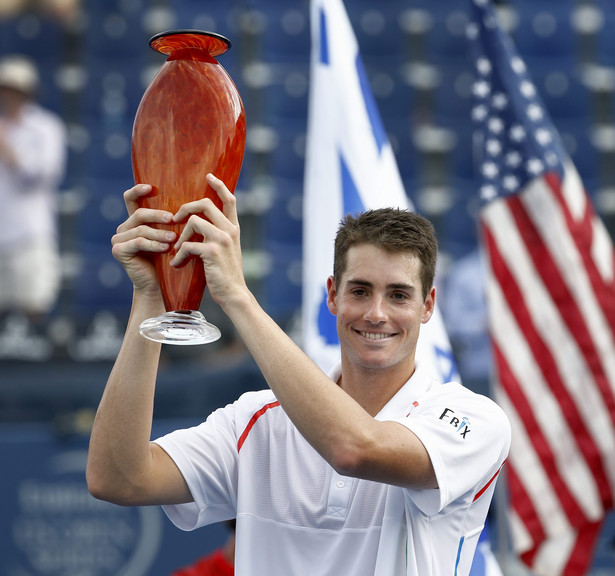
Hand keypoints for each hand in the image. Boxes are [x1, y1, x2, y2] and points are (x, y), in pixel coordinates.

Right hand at [111, 184, 176, 295]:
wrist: (159, 285)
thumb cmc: (168, 260)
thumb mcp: (170, 237)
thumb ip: (170, 221)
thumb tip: (187, 200)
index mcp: (134, 221)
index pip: (131, 199)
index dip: (138, 190)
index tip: (152, 187)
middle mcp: (123, 228)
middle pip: (139, 213)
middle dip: (158, 215)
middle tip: (174, 219)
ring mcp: (118, 239)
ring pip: (141, 229)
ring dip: (159, 233)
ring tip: (174, 238)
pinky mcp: (119, 251)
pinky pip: (138, 242)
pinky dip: (154, 245)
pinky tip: (166, 248)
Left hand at [170, 174, 247, 308]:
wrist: (233, 294)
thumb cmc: (226, 274)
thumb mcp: (226, 250)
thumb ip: (217, 235)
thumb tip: (199, 224)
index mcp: (234, 228)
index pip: (230, 200)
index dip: (219, 186)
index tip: (209, 176)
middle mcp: (230, 230)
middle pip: (205, 204)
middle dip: (186, 208)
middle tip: (175, 219)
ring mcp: (221, 240)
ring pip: (193, 221)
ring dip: (180, 235)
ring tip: (176, 248)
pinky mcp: (211, 252)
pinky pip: (188, 244)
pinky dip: (179, 255)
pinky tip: (177, 264)